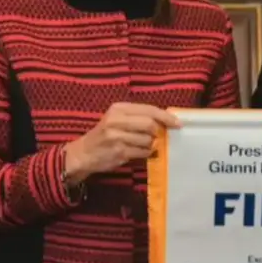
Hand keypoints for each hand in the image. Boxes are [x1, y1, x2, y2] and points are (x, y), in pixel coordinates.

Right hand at [64, 102, 180, 180]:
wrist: (83, 153)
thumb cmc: (104, 135)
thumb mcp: (117, 119)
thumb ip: (138, 117)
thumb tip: (166, 121)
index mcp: (119, 108)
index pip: (149, 109)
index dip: (166, 117)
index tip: (178, 123)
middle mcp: (117, 120)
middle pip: (150, 124)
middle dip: (158, 132)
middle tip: (158, 137)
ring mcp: (117, 137)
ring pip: (148, 140)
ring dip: (150, 145)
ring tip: (142, 145)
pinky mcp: (119, 152)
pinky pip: (143, 152)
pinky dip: (146, 153)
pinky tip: (138, 153)